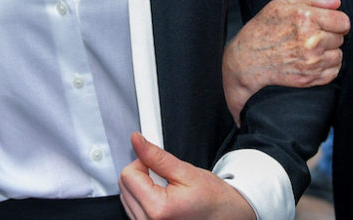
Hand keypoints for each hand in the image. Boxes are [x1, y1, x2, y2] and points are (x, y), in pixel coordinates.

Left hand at [118, 133, 254, 219]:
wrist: (227, 217)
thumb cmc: (213, 199)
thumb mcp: (187, 172)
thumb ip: (157, 156)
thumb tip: (137, 141)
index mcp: (158, 210)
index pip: (128, 175)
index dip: (143, 163)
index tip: (159, 165)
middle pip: (125, 187)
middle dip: (142, 175)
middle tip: (166, 177)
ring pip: (127, 197)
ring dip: (143, 188)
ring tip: (168, 190)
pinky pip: (134, 209)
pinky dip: (144, 200)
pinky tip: (164, 199)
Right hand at [223, 0, 348, 122]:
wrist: (248, 59)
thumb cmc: (263, 29)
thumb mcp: (282, 4)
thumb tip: (336, 2)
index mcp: (306, 18)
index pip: (343, 21)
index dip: (335, 20)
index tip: (326, 22)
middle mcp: (311, 40)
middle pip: (341, 37)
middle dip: (329, 34)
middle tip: (310, 35)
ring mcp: (312, 61)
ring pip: (339, 55)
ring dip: (329, 52)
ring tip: (309, 48)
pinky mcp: (311, 78)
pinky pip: (334, 71)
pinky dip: (326, 66)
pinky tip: (311, 60)